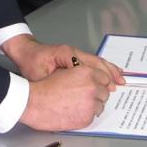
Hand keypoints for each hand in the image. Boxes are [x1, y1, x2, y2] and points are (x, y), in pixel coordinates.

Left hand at [2, 34, 124, 84]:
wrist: (26, 52)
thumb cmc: (31, 63)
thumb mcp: (40, 74)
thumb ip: (54, 82)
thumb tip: (68, 93)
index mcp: (66, 54)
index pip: (87, 66)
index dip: (99, 77)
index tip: (109, 86)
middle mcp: (74, 52)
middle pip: (96, 62)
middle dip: (109, 73)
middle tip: (120, 84)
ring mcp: (75, 53)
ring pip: (97, 61)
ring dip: (109, 70)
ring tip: (120, 78)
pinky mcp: (75, 57)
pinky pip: (92, 61)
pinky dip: (103, 68)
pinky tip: (110, 73)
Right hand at [21, 65, 112, 130]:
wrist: (34, 102)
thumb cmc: (45, 88)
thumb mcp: (65, 72)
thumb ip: (82, 75)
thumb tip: (93, 81)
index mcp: (87, 73)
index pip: (105, 78)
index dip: (98, 83)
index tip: (95, 87)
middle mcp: (92, 87)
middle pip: (104, 93)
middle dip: (96, 95)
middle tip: (83, 97)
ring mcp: (90, 103)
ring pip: (100, 106)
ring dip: (92, 106)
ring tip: (76, 105)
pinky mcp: (86, 118)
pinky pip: (92, 117)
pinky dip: (85, 115)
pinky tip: (73, 112)